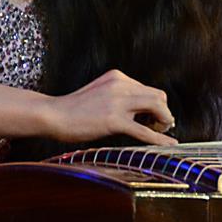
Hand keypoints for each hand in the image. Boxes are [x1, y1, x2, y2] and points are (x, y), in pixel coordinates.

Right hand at [43, 68, 178, 144]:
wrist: (53, 115)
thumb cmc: (74, 108)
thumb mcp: (100, 92)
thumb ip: (119, 95)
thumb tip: (140, 110)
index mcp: (118, 77)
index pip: (149, 89)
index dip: (156, 105)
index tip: (154, 119)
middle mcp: (121, 85)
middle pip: (158, 96)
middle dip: (164, 112)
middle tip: (161, 126)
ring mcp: (118, 102)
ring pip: (157, 108)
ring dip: (163, 122)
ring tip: (160, 132)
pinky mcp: (114, 120)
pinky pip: (144, 130)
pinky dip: (159, 138)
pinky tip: (168, 144)